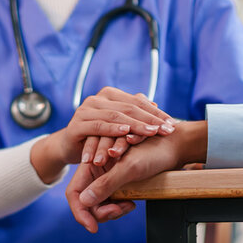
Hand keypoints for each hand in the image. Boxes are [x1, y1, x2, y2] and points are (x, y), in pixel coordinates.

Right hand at [60, 88, 175, 163]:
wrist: (70, 148)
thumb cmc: (98, 136)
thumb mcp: (117, 125)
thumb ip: (133, 113)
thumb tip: (155, 105)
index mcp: (109, 95)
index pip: (137, 102)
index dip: (156, 113)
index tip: (172, 124)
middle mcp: (96, 99)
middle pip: (128, 108)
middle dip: (150, 120)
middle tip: (167, 130)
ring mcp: (85, 111)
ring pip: (115, 116)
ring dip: (136, 125)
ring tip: (152, 132)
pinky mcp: (76, 125)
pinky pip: (97, 126)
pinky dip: (113, 129)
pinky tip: (126, 132)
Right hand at [66, 121, 207, 232]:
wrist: (174, 147)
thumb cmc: (154, 151)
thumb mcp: (129, 167)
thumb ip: (106, 184)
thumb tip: (84, 202)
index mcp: (92, 162)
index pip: (75, 193)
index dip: (80, 211)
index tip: (93, 227)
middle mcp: (97, 171)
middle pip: (87, 202)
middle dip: (102, 211)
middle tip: (121, 210)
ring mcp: (108, 179)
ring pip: (100, 205)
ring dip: (112, 210)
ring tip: (130, 205)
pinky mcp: (118, 184)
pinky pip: (111, 203)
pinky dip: (119, 207)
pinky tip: (132, 203)